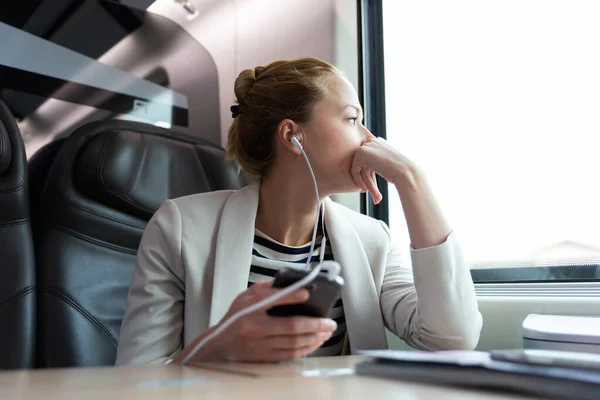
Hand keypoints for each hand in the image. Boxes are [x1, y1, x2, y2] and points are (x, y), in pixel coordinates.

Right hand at [177, 281, 336, 362]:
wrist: (219, 344)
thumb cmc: (235, 317)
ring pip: (293, 342)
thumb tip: (291, 282)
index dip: (293, 296)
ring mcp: (259, 345)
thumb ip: (266, 288)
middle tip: (330, 322)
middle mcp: (254, 328)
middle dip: (315, 324)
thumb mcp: (245, 296)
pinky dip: (305, 348)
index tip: (308, 293)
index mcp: (249, 308)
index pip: (273, 299)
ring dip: (314, 337)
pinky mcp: (264, 357)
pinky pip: (289, 354)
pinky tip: (315, 342)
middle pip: (290, 326)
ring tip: (326, 332)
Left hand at [350, 137, 414, 203]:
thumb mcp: (387, 164)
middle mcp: (372, 141)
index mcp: (379, 142)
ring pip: (359, 167)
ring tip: (367, 193)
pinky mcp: (361, 152)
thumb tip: (366, 169)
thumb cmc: (399, 171)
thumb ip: (376, 163)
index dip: (369, 174)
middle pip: (363, 163)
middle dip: (365, 178)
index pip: (368, 159)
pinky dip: (358, 179)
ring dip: (363, 181)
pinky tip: (365, 188)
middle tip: (368, 191)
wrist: (404, 171)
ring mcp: (366, 145)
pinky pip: (354, 168)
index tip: (370, 186)